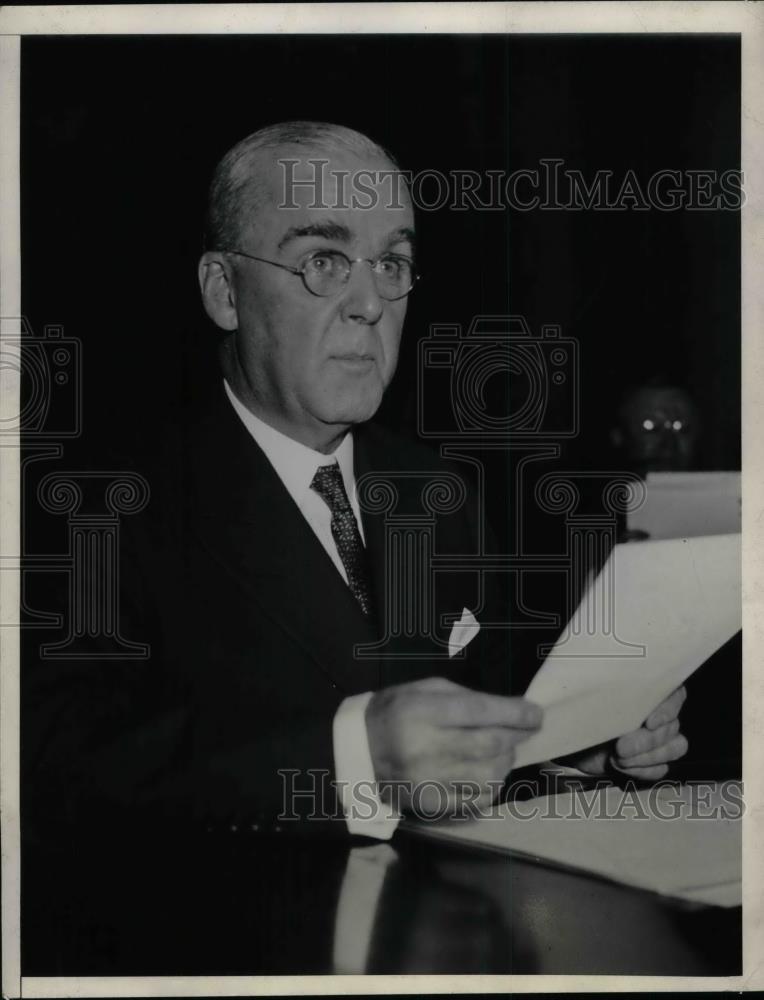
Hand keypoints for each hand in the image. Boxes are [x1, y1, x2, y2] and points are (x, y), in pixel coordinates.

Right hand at [366, 677, 541, 814]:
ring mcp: (429, 780)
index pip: (479, 712)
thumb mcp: (424, 690)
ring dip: (505, 762)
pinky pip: (476, 800)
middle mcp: (427, 747)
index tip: (536, 714)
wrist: (357, 753)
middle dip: (515, 736)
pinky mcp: (431, 804)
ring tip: (503, 751)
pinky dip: (491, 786)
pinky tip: (487, 773)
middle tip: (524, 730)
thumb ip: (465, 698)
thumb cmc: (395, 712)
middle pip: (489, 745)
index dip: (514, 713)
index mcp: (423, 712)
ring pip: (488, 776)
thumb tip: (509, 708)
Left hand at [562, 685, 687, 780]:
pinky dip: (643, 770)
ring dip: (647, 756)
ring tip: (618, 759)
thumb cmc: (581, 710)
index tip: (649, 722)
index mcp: (648, 688)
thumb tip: (580, 696)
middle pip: (671, 726)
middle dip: (646, 740)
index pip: (674, 694)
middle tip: (620, 748)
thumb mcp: (584, 697)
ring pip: (674, 747)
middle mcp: (660, 711)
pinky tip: (622, 767)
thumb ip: (592, 692)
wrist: (573, 738)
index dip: (667, 709)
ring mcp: (661, 737)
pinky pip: (662, 768)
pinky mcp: (654, 760)